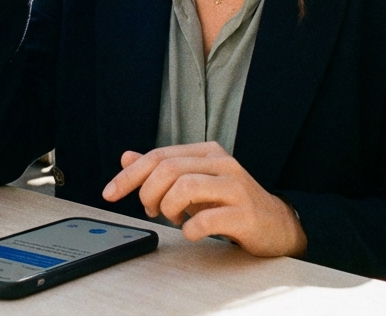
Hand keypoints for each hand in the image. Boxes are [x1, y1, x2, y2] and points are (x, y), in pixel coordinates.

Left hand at [102, 143, 305, 257]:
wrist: (275, 223)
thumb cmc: (230, 202)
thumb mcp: (194, 181)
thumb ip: (162, 169)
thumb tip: (127, 157)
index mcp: (207, 152)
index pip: (159, 155)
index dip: (129, 175)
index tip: (110, 192)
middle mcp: (222, 164)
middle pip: (168, 169)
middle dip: (148, 193)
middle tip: (152, 210)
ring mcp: (235, 188)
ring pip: (185, 188)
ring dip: (168, 208)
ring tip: (173, 218)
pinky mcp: (244, 214)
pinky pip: (205, 219)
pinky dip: (189, 229)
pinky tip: (191, 232)